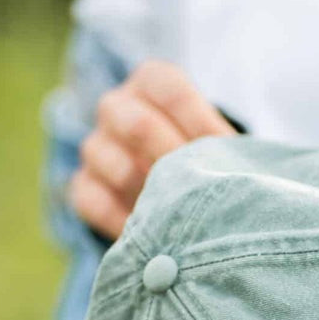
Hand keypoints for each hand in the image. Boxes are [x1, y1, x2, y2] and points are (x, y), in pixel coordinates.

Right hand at [67, 58, 236, 240]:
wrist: (173, 184)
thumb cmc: (203, 154)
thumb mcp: (215, 140)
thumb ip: (222, 146)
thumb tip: (235, 167)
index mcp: (150, 82)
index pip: (170, 90)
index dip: (199, 122)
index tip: (223, 151)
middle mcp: (116, 107)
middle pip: (136, 125)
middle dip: (172, 159)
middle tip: (198, 187)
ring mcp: (95, 147)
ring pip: (114, 165)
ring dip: (150, 193)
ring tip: (179, 212)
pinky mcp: (83, 186)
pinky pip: (95, 202)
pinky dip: (125, 222)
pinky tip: (153, 236)